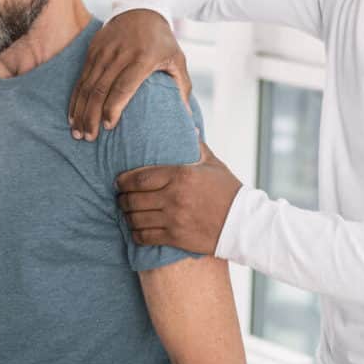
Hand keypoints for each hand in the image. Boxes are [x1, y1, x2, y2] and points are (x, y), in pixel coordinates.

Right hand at [68, 9, 190, 140]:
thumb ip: (182, 89)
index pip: (124, 86)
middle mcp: (120, 53)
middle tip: (88, 137)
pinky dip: (76, 97)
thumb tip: (190, 123)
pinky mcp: (93, 48)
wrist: (142, 9)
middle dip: (91, 115)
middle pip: (101, 89)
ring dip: (80, 110)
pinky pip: (81, 77)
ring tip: (78, 132)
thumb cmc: (163, 42)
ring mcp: (104, 50)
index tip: (108, 127)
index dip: (113, 108)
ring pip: (87, 84)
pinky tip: (73, 114)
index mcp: (143, 57)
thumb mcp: (177, 60)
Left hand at [116, 139, 241, 254]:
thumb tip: (190, 126)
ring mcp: (174, 218)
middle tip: (121, 198)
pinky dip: (136, 234)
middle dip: (122, 199)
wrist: (244, 223)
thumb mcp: (213, 164)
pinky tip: (137, 230)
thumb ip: (197, 146)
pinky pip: (145, 237)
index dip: (124, 180)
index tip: (119, 182)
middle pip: (133, 198)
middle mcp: (174, 196)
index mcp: (181, 175)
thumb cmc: (228, 191)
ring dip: (127, 217)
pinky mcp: (176, 237)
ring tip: (127, 214)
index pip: (140, 177)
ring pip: (136, 218)